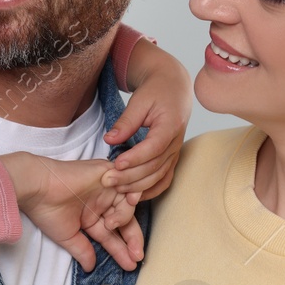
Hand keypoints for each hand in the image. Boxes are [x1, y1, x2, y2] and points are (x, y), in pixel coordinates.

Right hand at [0, 152, 143, 271]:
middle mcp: (100, 202)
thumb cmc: (47, 210)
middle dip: (133, 239)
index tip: (131, 265)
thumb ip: (83, 250)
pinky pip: (127, 182)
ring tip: (110, 224)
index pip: (111, 234)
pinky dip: (131, 193)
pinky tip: (129, 202)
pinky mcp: (107, 173)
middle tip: (138, 255)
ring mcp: (105, 188)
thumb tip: (90, 268)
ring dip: (124, 217)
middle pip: (124, 221)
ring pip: (127, 205)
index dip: (121, 250)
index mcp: (90, 215)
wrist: (38, 188)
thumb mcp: (68, 236)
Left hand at [103, 43, 191, 201]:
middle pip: (155, 166)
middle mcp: (176, 142)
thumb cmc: (156, 91)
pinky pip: (164, 179)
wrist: (173, 89)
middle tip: (108, 180)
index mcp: (171, 125)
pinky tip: (134, 195)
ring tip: (116, 188)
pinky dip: (151, 190)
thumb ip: (126, 121)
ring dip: (137, 186)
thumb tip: (109, 139)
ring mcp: (176, 152)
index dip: (135, 158)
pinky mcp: (172, 158)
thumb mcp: (139, 100)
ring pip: (159, 176)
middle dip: (131, 176)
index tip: (116, 164)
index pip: (154, 147)